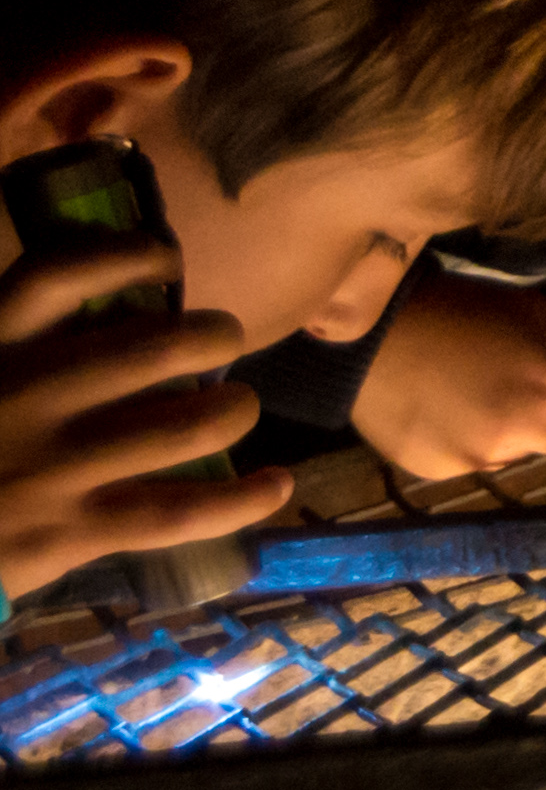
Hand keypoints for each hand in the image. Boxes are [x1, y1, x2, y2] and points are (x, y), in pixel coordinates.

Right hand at [0, 239, 275, 597]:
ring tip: (238, 407)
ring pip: (183, 429)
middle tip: (223, 340)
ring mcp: (51, 470)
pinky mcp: (71, 532)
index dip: (124, 256)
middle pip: (151, 349)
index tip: (168, 261)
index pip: (55, 278)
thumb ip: (22, 344)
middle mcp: (23, 400)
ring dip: (232, 411)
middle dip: (212, 338)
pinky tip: (277, 483)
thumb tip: (114, 308)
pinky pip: (181, 511)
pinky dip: (243, 498)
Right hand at [351, 279, 545, 477]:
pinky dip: (474, 442)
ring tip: (481, 395)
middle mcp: (526, 430)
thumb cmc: (458, 310)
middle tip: (534, 388)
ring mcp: (482, 457)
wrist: (367, 338)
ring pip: (528, 453)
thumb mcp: (532, 306)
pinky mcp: (443, 471)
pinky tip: (447, 411)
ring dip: (520, 431)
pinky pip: (480, 462)